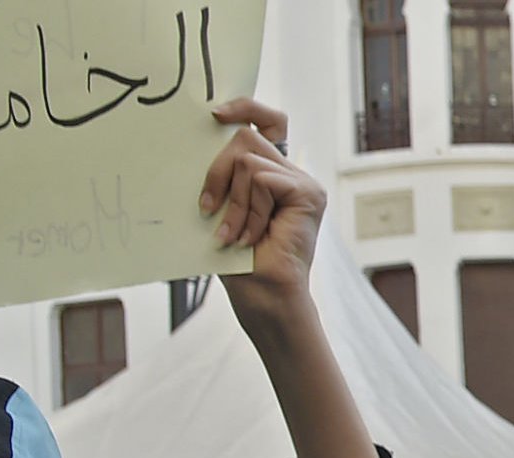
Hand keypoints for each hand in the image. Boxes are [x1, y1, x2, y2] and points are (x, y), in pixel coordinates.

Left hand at [203, 100, 324, 328]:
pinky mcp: (309, 194)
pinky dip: (248, 208)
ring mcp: (304, 184)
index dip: (246, 108)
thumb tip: (204, 138)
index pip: (269, 121)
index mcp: (273, 174)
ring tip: (234, 233)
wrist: (263, 295)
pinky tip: (251, 235)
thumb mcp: (223, 204)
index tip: (214, 114)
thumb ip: (224, 173)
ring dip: (233, 200)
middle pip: (247, 135)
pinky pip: (261, 179)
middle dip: (217, 169)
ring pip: (249, 159)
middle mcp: (292, 174)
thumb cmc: (238, 259)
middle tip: (208, 206)